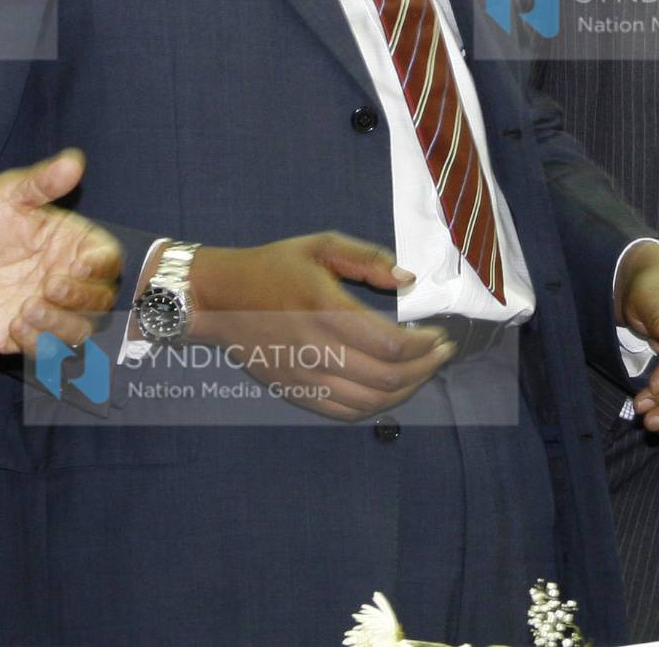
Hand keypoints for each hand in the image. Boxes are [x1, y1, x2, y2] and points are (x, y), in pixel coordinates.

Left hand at [0, 150, 121, 355]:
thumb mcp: (7, 195)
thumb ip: (41, 182)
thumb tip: (74, 160)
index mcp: (72, 246)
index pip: (108, 261)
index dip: (101, 266)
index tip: (79, 263)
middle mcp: (67, 281)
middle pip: (101, 302)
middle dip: (81, 299)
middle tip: (49, 285)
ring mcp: (48, 311)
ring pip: (80, 332)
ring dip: (61, 326)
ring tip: (28, 308)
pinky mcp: (25, 336)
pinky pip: (47, 353)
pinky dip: (38, 345)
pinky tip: (14, 324)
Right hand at [187, 233, 452, 420]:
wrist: (219, 300)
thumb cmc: (271, 267)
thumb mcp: (319, 246)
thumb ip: (367, 259)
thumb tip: (408, 280)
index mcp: (324, 308)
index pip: (390, 344)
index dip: (424, 346)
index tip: (439, 336)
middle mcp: (316, 349)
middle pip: (387, 378)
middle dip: (425, 368)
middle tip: (440, 353)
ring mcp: (305, 376)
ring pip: (371, 402)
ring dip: (407, 391)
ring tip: (422, 372)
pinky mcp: (296, 392)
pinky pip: (345, 412)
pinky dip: (376, 406)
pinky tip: (389, 389)